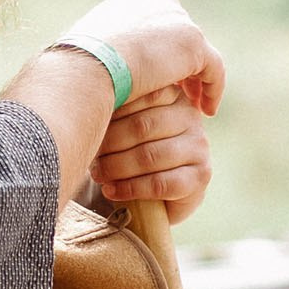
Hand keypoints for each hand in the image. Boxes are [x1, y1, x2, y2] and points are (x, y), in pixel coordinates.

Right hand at [64, 0, 226, 111]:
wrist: (88, 67)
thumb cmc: (79, 63)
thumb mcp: (90, 50)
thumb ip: (106, 50)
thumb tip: (102, 66)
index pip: (158, 24)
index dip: (163, 50)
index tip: (161, 76)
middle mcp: (160, 2)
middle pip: (181, 35)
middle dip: (183, 63)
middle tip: (183, 92)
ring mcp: (179, 20)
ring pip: (198, 52)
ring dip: (197, 79)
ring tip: (194, 104)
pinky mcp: (194, 42)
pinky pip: (213, 69)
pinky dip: (213, 89)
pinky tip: (206, 111)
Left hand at [90, 85, 214, 223]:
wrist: (152, 194)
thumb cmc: (127, 150)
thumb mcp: (120, 124)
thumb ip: (113, 108)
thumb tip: (88, 102)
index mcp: (171, 94)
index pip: (141, 94)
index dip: (111, 112)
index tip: (90, 125)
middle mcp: (190, 115)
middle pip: (142, 127)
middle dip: (109, 144)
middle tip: (89, 154)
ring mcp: (199, 146)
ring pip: (149, 156)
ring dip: (116, 167)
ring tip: (97, 174)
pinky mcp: (200, 177)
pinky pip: (160, 183)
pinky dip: (130, 188)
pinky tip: (111, 190)